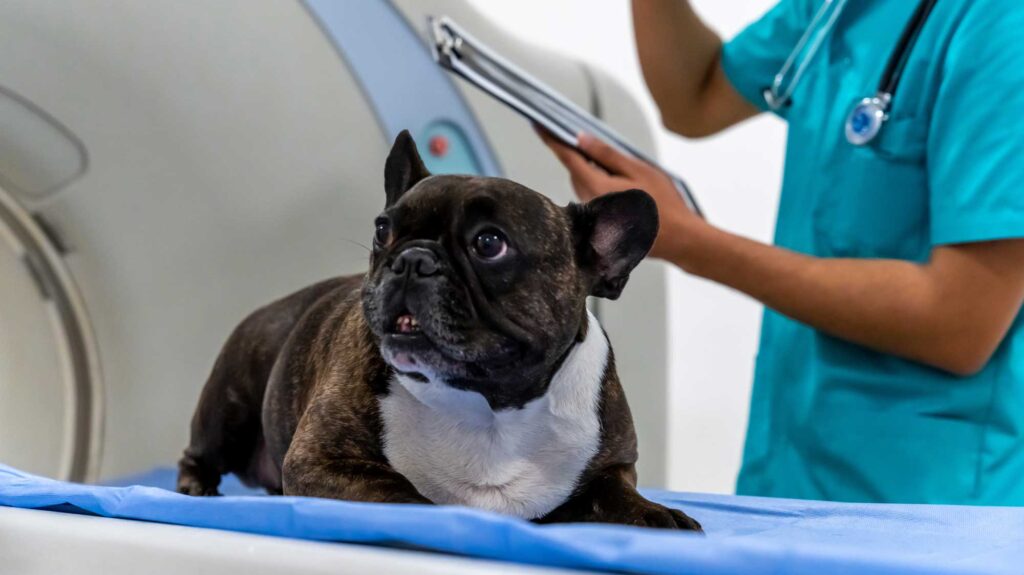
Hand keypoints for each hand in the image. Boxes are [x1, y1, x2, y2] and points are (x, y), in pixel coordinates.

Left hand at [538, 128, 708, 263]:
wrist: (677, 239)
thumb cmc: (661, 203)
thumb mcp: (636, 169)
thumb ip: (606, 154)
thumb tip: (580, 139)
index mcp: (594, 187)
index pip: (567, 157)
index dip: (551, 138)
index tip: (537, 124)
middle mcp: (587, 202)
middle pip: (575, 170)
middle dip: (579, 154)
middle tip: (590, 139)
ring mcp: (592, 215)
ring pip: (584, 183)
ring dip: (592, 170)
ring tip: (620, 168)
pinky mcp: (599, 221)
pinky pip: (593, 195)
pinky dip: (599, 184)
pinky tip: (621, 184)